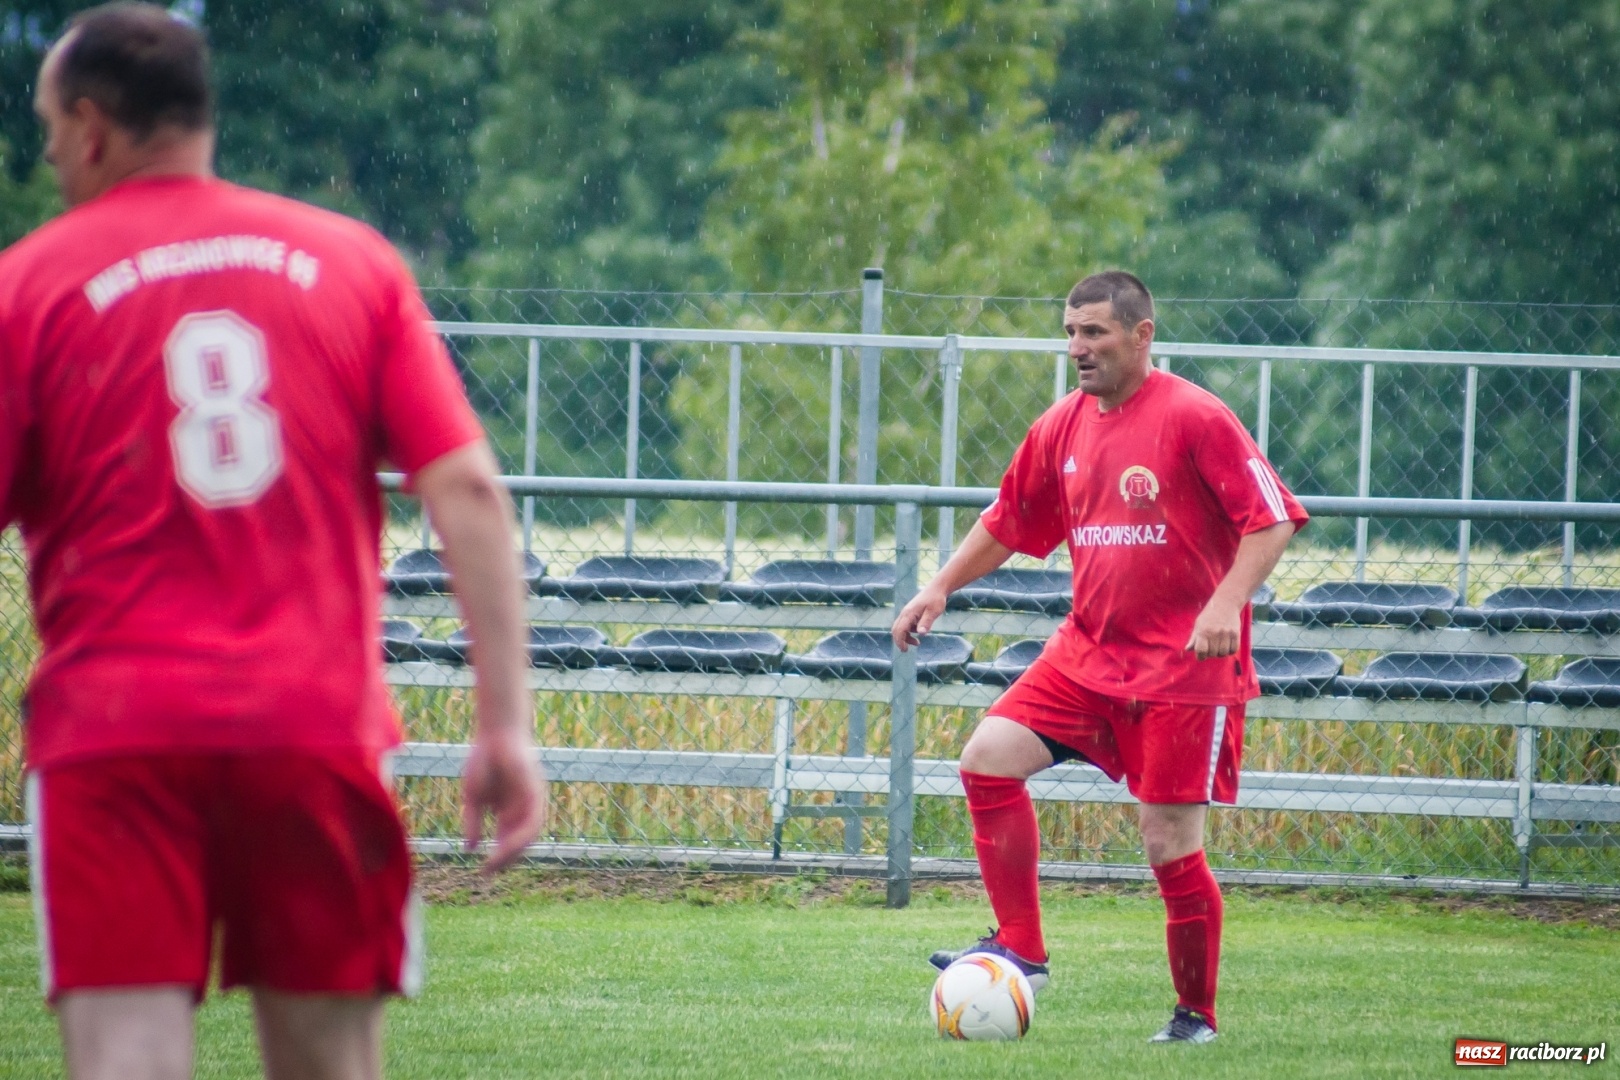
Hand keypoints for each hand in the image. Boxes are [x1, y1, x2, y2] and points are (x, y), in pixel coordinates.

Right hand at [461, 726, 547, 874]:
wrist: (496, 734)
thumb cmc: (483, 761)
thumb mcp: (473, 798)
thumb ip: (473, 822)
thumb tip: (469, 849)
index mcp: (509, 812)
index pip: (507, 842)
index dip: (498, 858)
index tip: (483, 872)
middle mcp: (523, 810)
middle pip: (519, 843)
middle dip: (505, 860)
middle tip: (488, 872)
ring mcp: (531, 802)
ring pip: (528, 836)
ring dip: (512, 853)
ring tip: (495, 863)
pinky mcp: (536, 794)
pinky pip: (532, 822)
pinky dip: (519, 836)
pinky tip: (504, 846)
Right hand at [892, 585, 946, 650]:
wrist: (936, 589)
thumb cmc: (936, 600)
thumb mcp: (933, 612)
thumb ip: (926, 622)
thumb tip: (920, 633)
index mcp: (909, 613)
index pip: (900, 630)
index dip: (900, 641)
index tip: (905, 650)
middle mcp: (905, 613)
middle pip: (896, 629)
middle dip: (899, 640)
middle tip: (906, 650)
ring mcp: (906, 613)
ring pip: (899, 627)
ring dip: (905, 637)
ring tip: (917, 642)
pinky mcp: (910, 613)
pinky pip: (905, 625)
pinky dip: (909, 631)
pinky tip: (918, 631)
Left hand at [1185, 596, 1241, 659]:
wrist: (1226, 604)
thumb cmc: (1209, 615)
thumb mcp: (1198, 624)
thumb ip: (1194, 638)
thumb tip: (1187, 649)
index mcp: (1203, 631)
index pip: (1201, 651)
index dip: (1200, 656)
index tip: (1201, 655)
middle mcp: (1214, 633)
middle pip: (1212, 654)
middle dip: (1210, 654)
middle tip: (1210, 648)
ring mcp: (1226, 634)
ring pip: (1223, 653)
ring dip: (1220, 653)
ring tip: (1219, 647)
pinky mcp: (1236, 634)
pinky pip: (1233, 650)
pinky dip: (1230, 651)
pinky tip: (1227, 646)